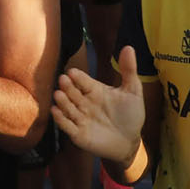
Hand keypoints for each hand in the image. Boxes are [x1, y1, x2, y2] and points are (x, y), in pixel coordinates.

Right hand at [52, 45, 146, 165]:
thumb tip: (128, 46)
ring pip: (68, 108)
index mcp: (95, 91)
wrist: (130, 142)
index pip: (83, 81)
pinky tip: (56, 111)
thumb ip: (128, 70)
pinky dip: (61, 120)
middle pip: (73, 92)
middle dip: (68, 87)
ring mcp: (80, 118)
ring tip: (58, 94)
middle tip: (63, 80)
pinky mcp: (78, 134)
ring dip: (63, 101)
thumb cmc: (130, 115)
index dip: (78, 77)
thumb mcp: (133, 91)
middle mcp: (84, 103)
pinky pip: (67, 126)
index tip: (73, 72)